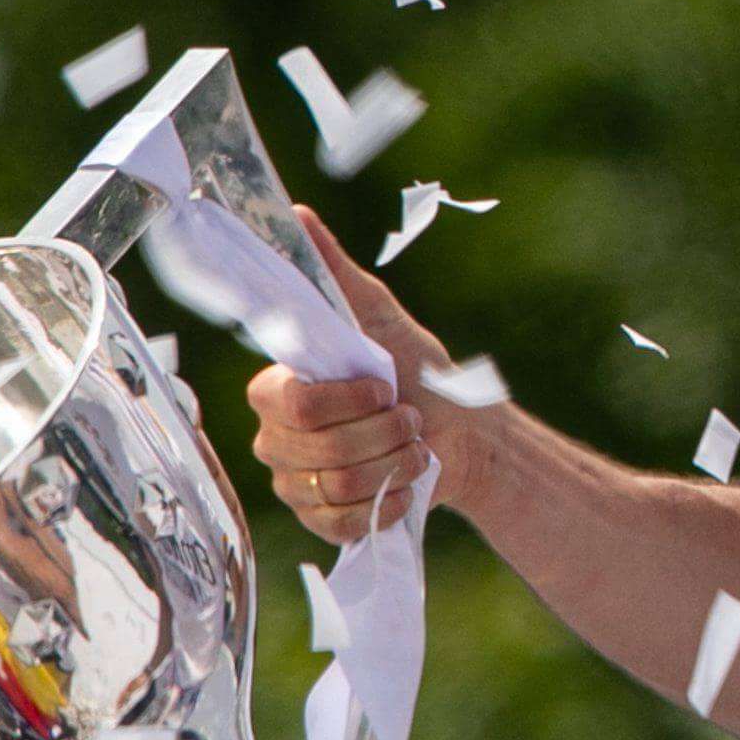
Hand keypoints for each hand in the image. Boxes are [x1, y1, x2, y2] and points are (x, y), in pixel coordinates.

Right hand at [244, 206, 458, 543]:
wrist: (464, 435)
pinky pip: (340, 525)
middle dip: (380, 432)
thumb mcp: (378, 315)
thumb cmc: (417, 370)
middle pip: (316, 449)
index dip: (343, 401)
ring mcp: (296, 485)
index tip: (384, 386)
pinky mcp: (322, 523)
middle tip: (409, 418)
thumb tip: (295, 214)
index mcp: (278, 389)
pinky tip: (404, 486)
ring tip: (414, 447)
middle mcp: (275, 439)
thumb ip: (332, 271)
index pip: (288, 404)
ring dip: (391, 464)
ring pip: (334, 487)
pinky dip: (385, 504)